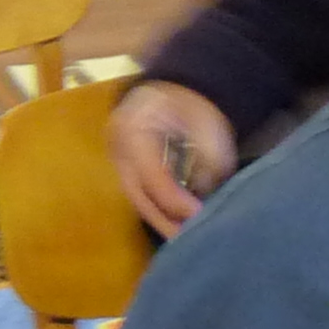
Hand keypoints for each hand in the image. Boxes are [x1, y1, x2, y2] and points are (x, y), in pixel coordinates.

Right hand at [107, 82, 235, 236]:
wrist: (173, 89)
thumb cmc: (193, 103)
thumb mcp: (206, 122)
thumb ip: (209, 156)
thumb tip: (209, 192)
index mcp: (134, 128)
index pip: (151, 173)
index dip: (174, 198)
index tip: (197, 215)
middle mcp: (119, 147)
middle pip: (137, 192)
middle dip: (164, 219)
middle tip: (188, 240)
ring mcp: (119, 159)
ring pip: (136, 197)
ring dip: (162, 219)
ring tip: (185, 239)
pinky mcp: (126, 170)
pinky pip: (140, 195)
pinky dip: (160, 210)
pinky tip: (178, 225)